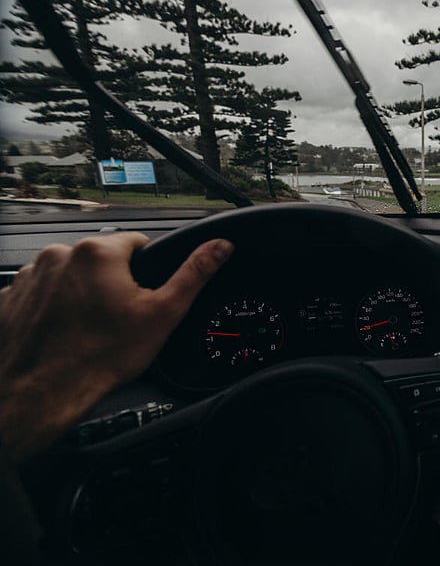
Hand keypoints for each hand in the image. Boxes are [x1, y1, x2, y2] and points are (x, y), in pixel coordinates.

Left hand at [0, 233, 232, 461]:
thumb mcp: (163, 314)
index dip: (146, 271)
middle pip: (100, 261)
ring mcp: (29, 276)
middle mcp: (59, 256)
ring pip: (69, 277)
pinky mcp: (9, 298)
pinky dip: (51, 309)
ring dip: (80, 295)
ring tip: (88, 330)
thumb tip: (220, 246)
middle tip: (117, 319)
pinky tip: (62, 333)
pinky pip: (40, 295)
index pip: (135, 243)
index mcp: (99, 252)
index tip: (141, 297)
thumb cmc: (99, 358)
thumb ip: (195, 273)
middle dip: (111, 284)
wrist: (42, 394)